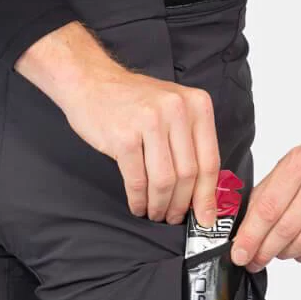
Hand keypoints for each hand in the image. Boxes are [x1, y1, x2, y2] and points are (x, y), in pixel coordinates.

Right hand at [15, 21, 219, 225]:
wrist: (90, 81)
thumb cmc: (133, 101)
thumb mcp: (173, 109)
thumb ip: (191, 142)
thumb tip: (204, 192)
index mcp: (197, 104)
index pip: (209, 160)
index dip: (208, 195)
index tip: (206, 218)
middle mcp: (177, 110)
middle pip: (188, 174)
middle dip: (181, 204)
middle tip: (174, 218)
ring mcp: (150, 122)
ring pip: (164, 180)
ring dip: (160, 205)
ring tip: (155, 213)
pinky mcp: (124, 136)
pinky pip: (137, 180)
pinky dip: (139, 199)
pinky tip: (138, 205)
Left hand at [231, 106, 300, 270]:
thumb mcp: (279, 172)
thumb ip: (260, 203)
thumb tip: (243, 240)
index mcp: (300, 162)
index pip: (269, 208)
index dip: (251, 236)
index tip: (240, 254)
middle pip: (287, 228)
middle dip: (265, 251)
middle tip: (253, 260)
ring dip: (285, 254)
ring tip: (276, 252)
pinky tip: (297, 250)